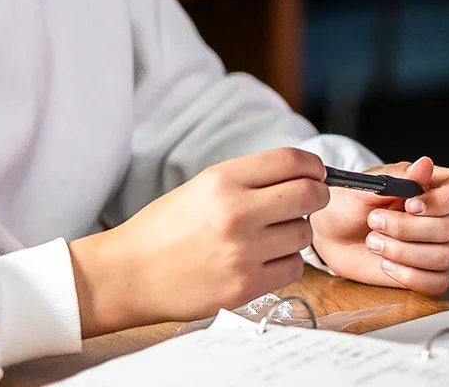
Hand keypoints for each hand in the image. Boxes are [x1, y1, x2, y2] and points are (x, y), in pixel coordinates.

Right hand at [69, 147, 329, 335]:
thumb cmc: (165, 226)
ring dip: (296, 232)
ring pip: (304, 235)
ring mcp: (243, 252)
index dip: (313, 165)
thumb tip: (302, 174)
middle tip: (309, 200)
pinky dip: (286, 262)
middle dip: (317, 195)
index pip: (291, 160)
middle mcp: (237, 212)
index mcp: (223, 179)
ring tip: (271, 234)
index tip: (316, 172)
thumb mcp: (203, 185)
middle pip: (309, 195)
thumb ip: (250, 179)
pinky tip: (265, 259)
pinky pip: (293, 268)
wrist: (131, 272)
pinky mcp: (245, 287)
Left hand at [309, 157, 448, 295]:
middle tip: (374, 221)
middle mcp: (439, 215)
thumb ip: (397, 177)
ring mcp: (434, 245)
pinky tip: (385, 264)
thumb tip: (425, 164)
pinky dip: (409, 276)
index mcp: (430, 185)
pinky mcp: (425, 273)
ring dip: (403, 252)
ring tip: (373, 242)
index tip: (409, 205)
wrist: (329, 232)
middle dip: (406, 229)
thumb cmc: (348, 202)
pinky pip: (437, 283)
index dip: (443, 201)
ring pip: (444, 257)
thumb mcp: (366, 184)